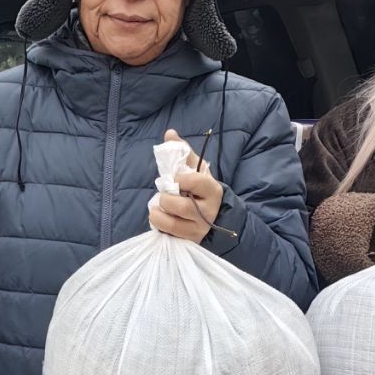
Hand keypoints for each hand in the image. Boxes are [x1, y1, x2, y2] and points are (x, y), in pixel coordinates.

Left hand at [150, 127, 222, 242]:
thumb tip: (170, 133)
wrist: (217, 217)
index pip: (195, 182)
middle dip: (165, 199)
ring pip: (172, 224)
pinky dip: (159, 226)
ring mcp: (199, 228)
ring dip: (157, 214)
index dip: (179, 179)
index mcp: (212, 190)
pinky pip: (168, 235)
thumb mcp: (198, 171)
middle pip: (180, 206)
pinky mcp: (190, 240)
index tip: (174, 179)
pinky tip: (160, 219)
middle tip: (164, 196)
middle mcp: (208, 211)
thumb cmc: (202, 191)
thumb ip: (184, 152)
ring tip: (156, 208)